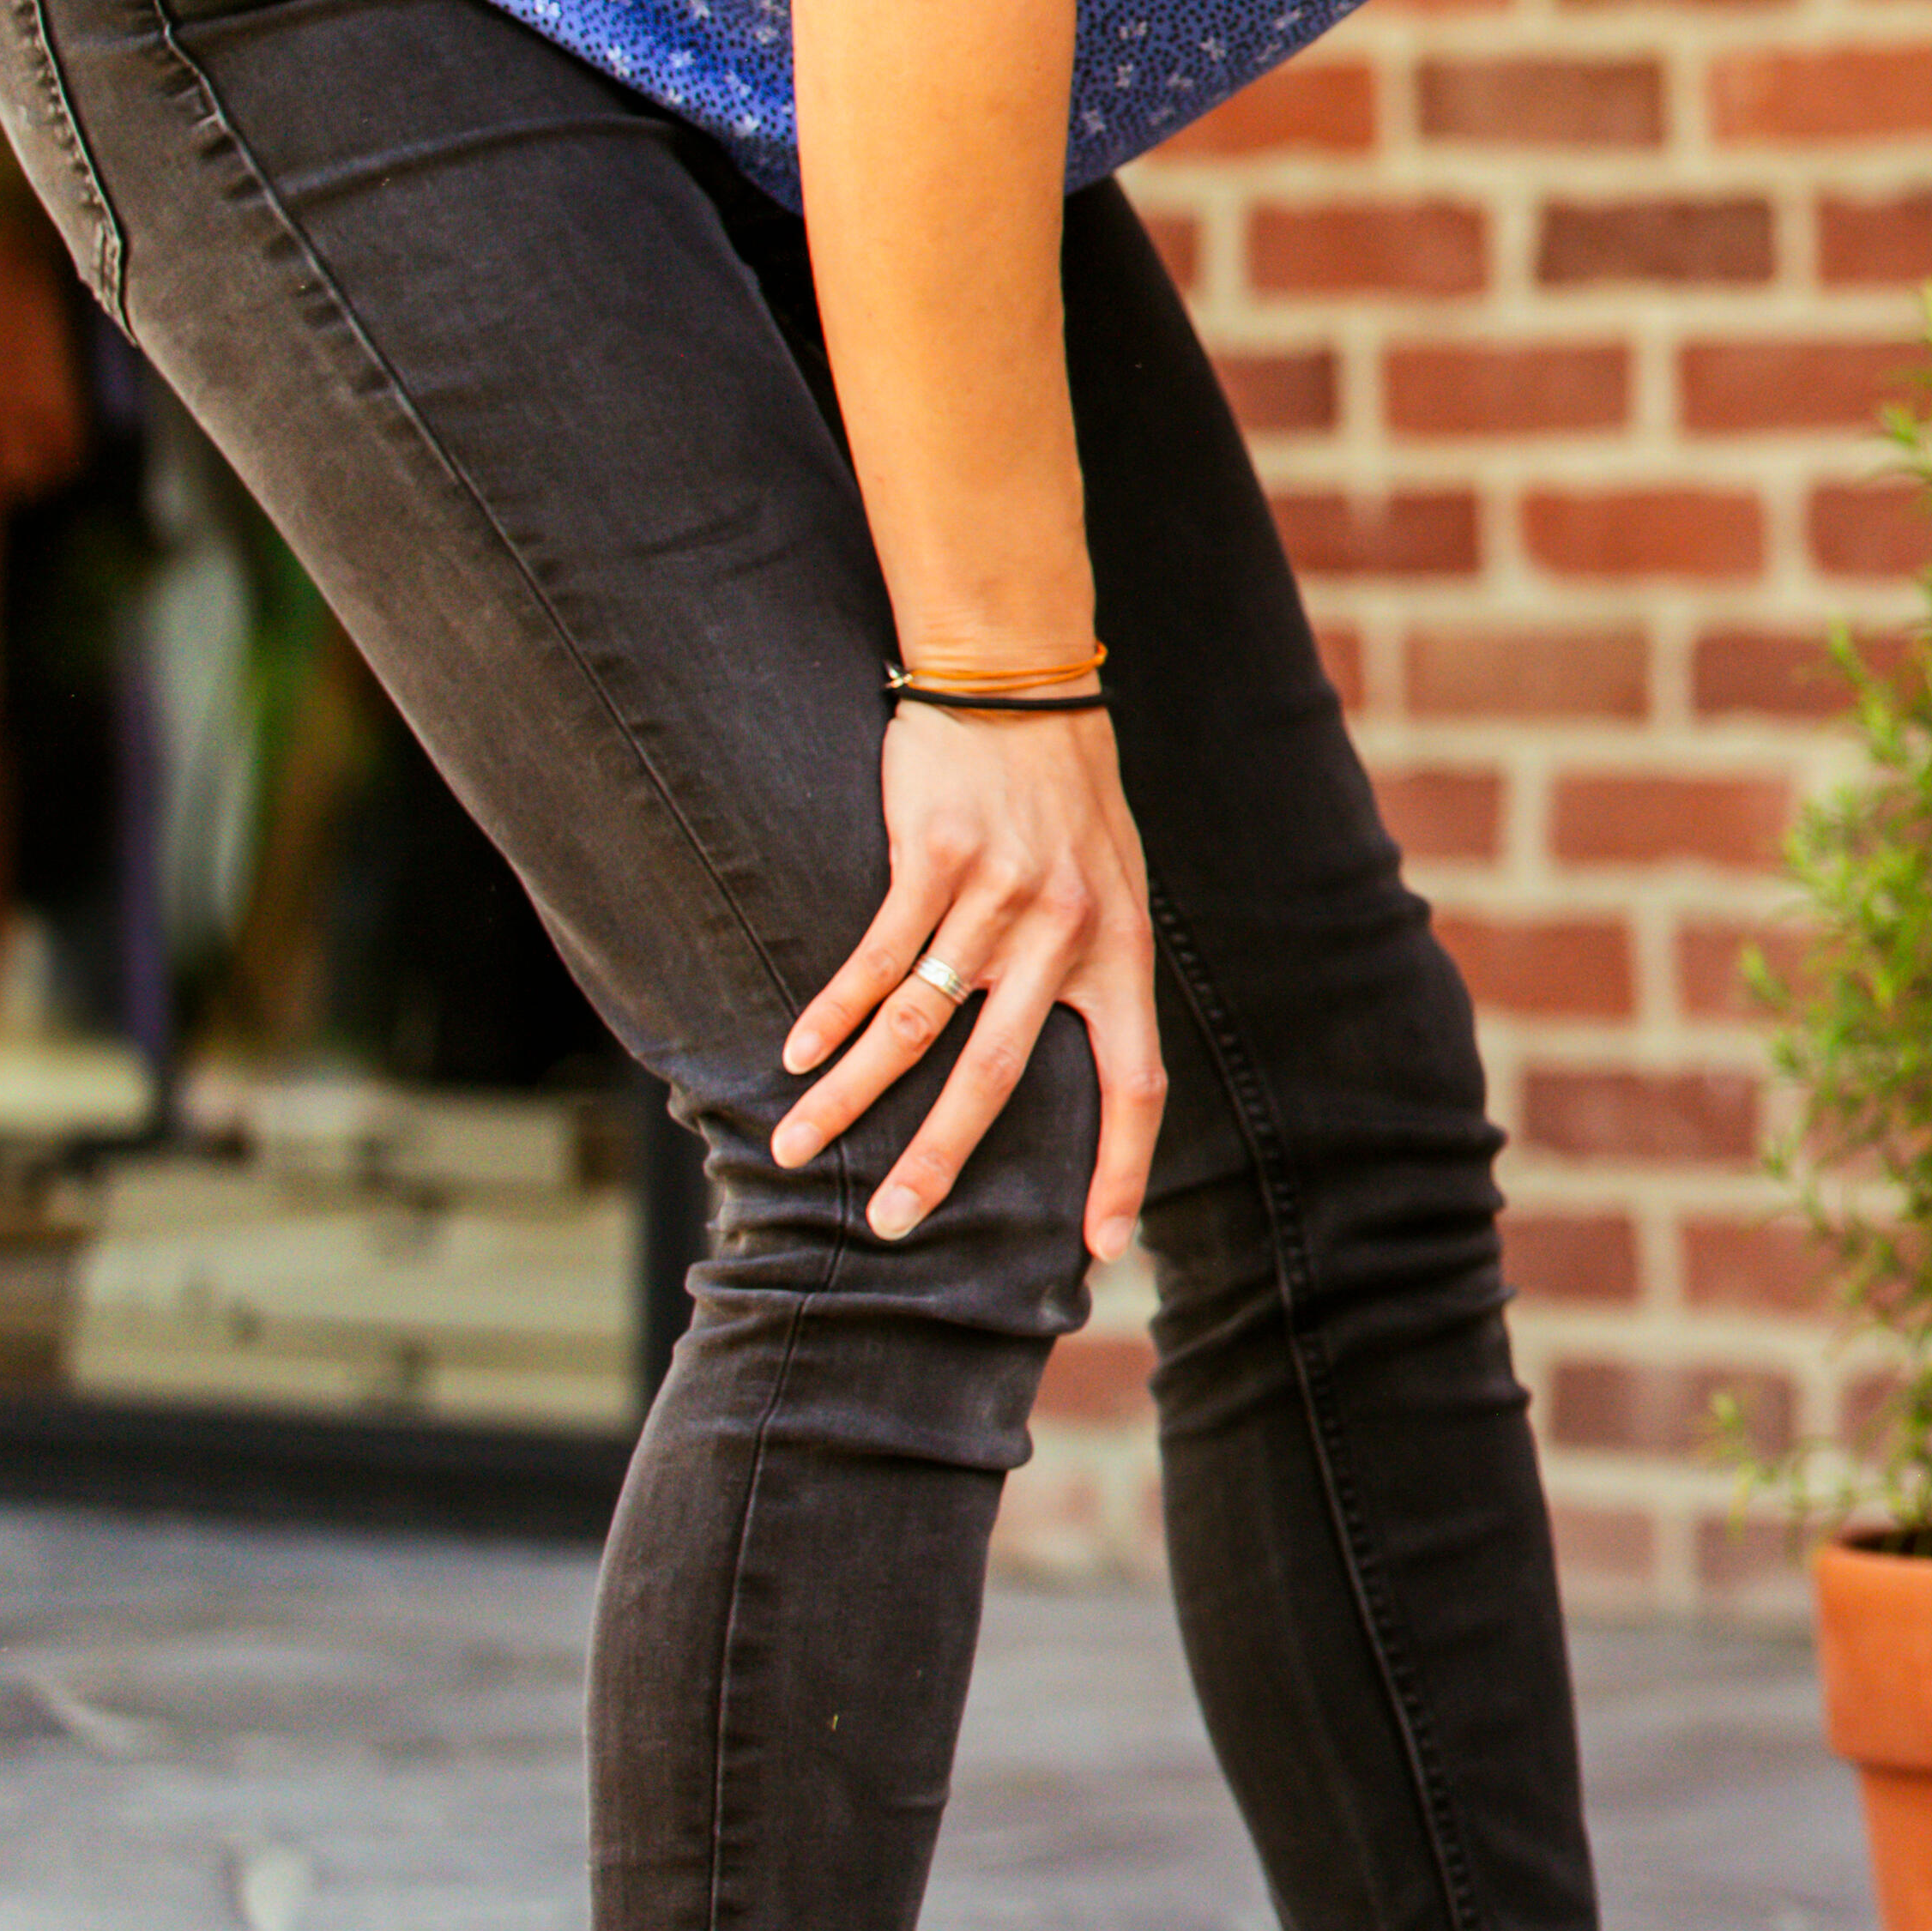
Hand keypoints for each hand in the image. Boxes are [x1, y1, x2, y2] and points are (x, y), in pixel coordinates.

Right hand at [777, 697, 1165, 1260]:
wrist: (1025, 685)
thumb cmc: (1068, 797)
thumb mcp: (1112, 883)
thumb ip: (1090, 965)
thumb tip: (1064, 1054)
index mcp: (1123, 951)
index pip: (1137, 1082)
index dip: (1123, 1166)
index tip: (1102, 1245)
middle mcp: (1067, 934)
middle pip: (1003, 1074)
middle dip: (942, 1157)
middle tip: (894, 1227)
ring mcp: (998, 898)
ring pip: (916, 1022)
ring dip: (850, 1094)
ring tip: (796, 1150)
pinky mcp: (933, 860)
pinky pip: (875, 957)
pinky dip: (829, 1014)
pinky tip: (794, 1056)